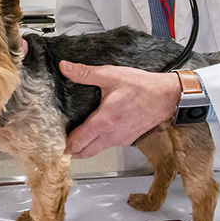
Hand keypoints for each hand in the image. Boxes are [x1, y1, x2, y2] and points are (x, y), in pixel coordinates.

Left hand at [59, 61, 180, 158]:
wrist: (166, 96)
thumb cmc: (141, 87)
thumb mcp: (110, 75)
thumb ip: (85, 73)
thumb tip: (65, 67)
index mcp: (103, 122)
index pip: (77, 143)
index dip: (63, 146)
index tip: (54, 142)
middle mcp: (111, 135)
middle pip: (84, 153)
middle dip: (71, 151)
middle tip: (60, 143)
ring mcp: (120, 139)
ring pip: (96, 150)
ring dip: (84, 147)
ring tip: (75, 137)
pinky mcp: (128, 139)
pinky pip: (109, 145)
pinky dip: (99, 142)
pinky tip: (97, 130)